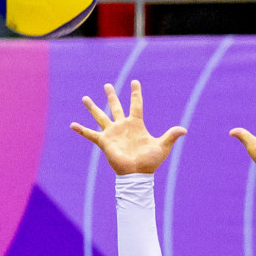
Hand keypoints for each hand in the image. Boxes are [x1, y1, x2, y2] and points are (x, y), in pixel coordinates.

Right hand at [71, 80, 186, 175]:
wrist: (137, 174)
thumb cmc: (149, 162)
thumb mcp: (162, 146)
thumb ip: (171, 136)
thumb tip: (184, 130)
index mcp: (136, 124)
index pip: (136, 105)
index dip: (136, 93)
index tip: (135, 82)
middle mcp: (122, 126)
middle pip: (116, 107)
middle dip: (111, 96)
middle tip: (107, 85)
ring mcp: (112, 133)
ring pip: (101, 116)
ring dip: (93, 107)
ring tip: (85, 98)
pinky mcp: (105, 142)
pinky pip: (90, 134)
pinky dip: (81, 130)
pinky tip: (72, 125)